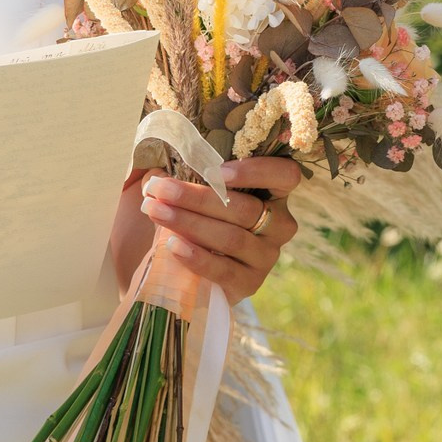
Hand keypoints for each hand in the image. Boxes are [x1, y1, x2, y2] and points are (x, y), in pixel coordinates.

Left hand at [137, 155, 303, 302]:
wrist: (178, 273)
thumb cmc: (186, 218)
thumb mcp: (188, 189)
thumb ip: (179, 168)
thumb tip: (158, 156)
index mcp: (272, 192)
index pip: (285, 175)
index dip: (257, 171)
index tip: (216, 170)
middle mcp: (278, 224)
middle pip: (245, 208)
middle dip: (197, 197)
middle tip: (160, 189)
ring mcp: (266, 257)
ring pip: (232, 238)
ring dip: (189, 223)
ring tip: (156, 212)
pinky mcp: (250, 284)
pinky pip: (225, 271)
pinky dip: (197, 257)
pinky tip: (173, 246)